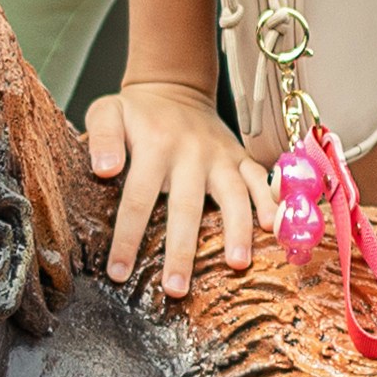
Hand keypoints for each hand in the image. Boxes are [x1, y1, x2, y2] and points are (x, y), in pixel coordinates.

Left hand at [84, 80, 273, 299]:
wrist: (175, 87)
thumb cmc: (136, 112)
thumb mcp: (107, 112)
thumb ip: (102, 137)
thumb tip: (104, 169)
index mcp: (155, 146)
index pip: (138, 198)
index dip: (127, 237)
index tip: (118, 273)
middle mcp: (191, 152)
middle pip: (186, 207)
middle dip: (182, 250)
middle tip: (175, 288)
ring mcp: (220, 156)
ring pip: (232, 195)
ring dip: (237, 230)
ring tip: (236, 265)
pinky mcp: (240, 158)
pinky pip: (260, 180)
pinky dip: (271, 202)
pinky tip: (274, 228)